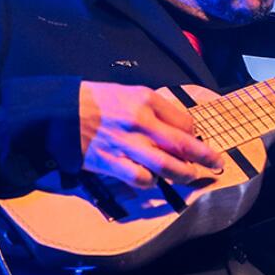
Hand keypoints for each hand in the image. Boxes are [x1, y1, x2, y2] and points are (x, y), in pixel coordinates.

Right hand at [77, 82, 223, 189]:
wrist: (58, 111)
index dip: (195, 134)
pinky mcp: (110, 162)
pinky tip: (153, 179)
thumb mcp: (127, 92)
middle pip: (183, 145)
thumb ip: (154, 108)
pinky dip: (151, 182)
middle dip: (206, 158)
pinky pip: (140, 179)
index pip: (184, 122)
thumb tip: (179, 127)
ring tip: (191, 176)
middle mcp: (139, 122)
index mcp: (145, 100)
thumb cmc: (94, 100)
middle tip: (217, 164)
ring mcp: (126, 144)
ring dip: (184, 174)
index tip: (196, 141)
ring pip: (166, 166)